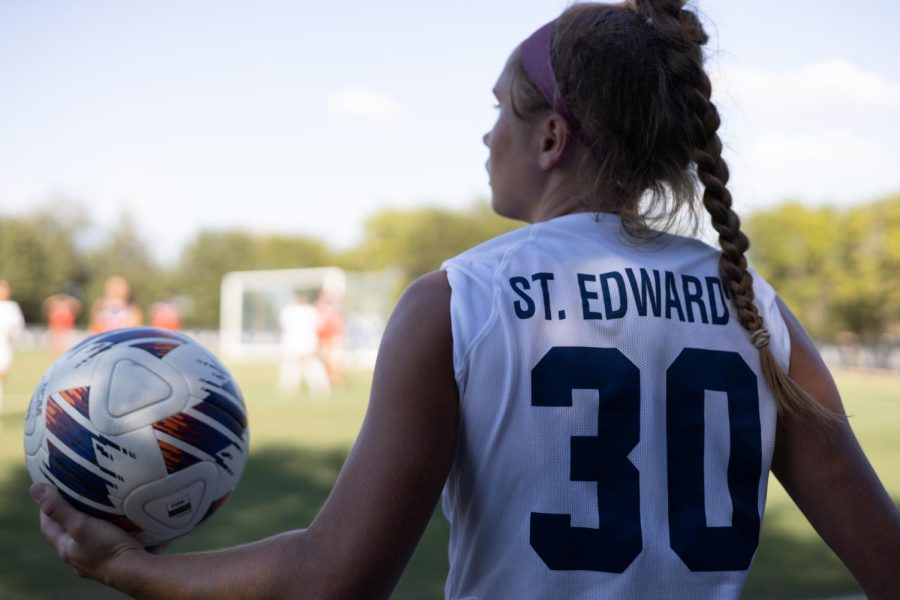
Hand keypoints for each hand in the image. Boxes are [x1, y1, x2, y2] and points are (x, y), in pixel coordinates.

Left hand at [31, 482, 145, 585]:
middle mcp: (77, 558)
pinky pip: (102, 545)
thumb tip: (35, 489)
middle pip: (66, 535)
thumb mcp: (80, 524)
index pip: (48, 527)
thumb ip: (59, 508)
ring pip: (85, 541)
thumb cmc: (107, 546)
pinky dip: (104, 535)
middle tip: (74, 499)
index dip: (45, 510)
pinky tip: (114, 529)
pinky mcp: (111, 561)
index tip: (49, 494)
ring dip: (87, 527)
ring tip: (96, 511)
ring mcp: (93, 562)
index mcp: (66, 549)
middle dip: (67, 518)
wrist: (134, 570)